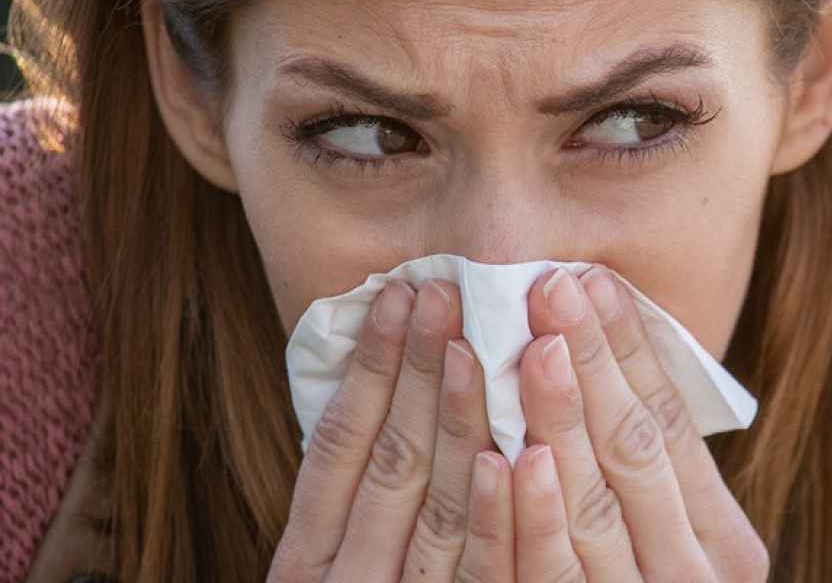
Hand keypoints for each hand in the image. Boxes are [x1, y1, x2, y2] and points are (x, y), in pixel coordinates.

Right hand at [266, 279, 533, 580]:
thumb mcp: (338, 561)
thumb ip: (362, 497)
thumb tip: (390, 384)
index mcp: (307, 562)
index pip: (337, 447)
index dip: (370, 368)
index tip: (398, 295)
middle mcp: (349, 582)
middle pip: (391, 463)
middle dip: (417, 370)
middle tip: (444, 289)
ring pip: (440, 507)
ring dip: (459, 418)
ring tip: (475, 343)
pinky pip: (484, 574)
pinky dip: (496, 515)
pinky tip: (513, 457)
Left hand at [512, 264, 769, 580]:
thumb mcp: (672, 546)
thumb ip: (652, 484)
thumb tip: (601, 365)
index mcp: (726, 544)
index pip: (675, 426)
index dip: (630, 352)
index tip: (593, 279)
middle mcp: (692, 574)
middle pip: (638, 452)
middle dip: (594, 362)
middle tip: (552, 285)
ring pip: (592, 505)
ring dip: (557, 419)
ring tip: (529, 346)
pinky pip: (548, 575)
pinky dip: (529, 515)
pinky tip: (502, 460)